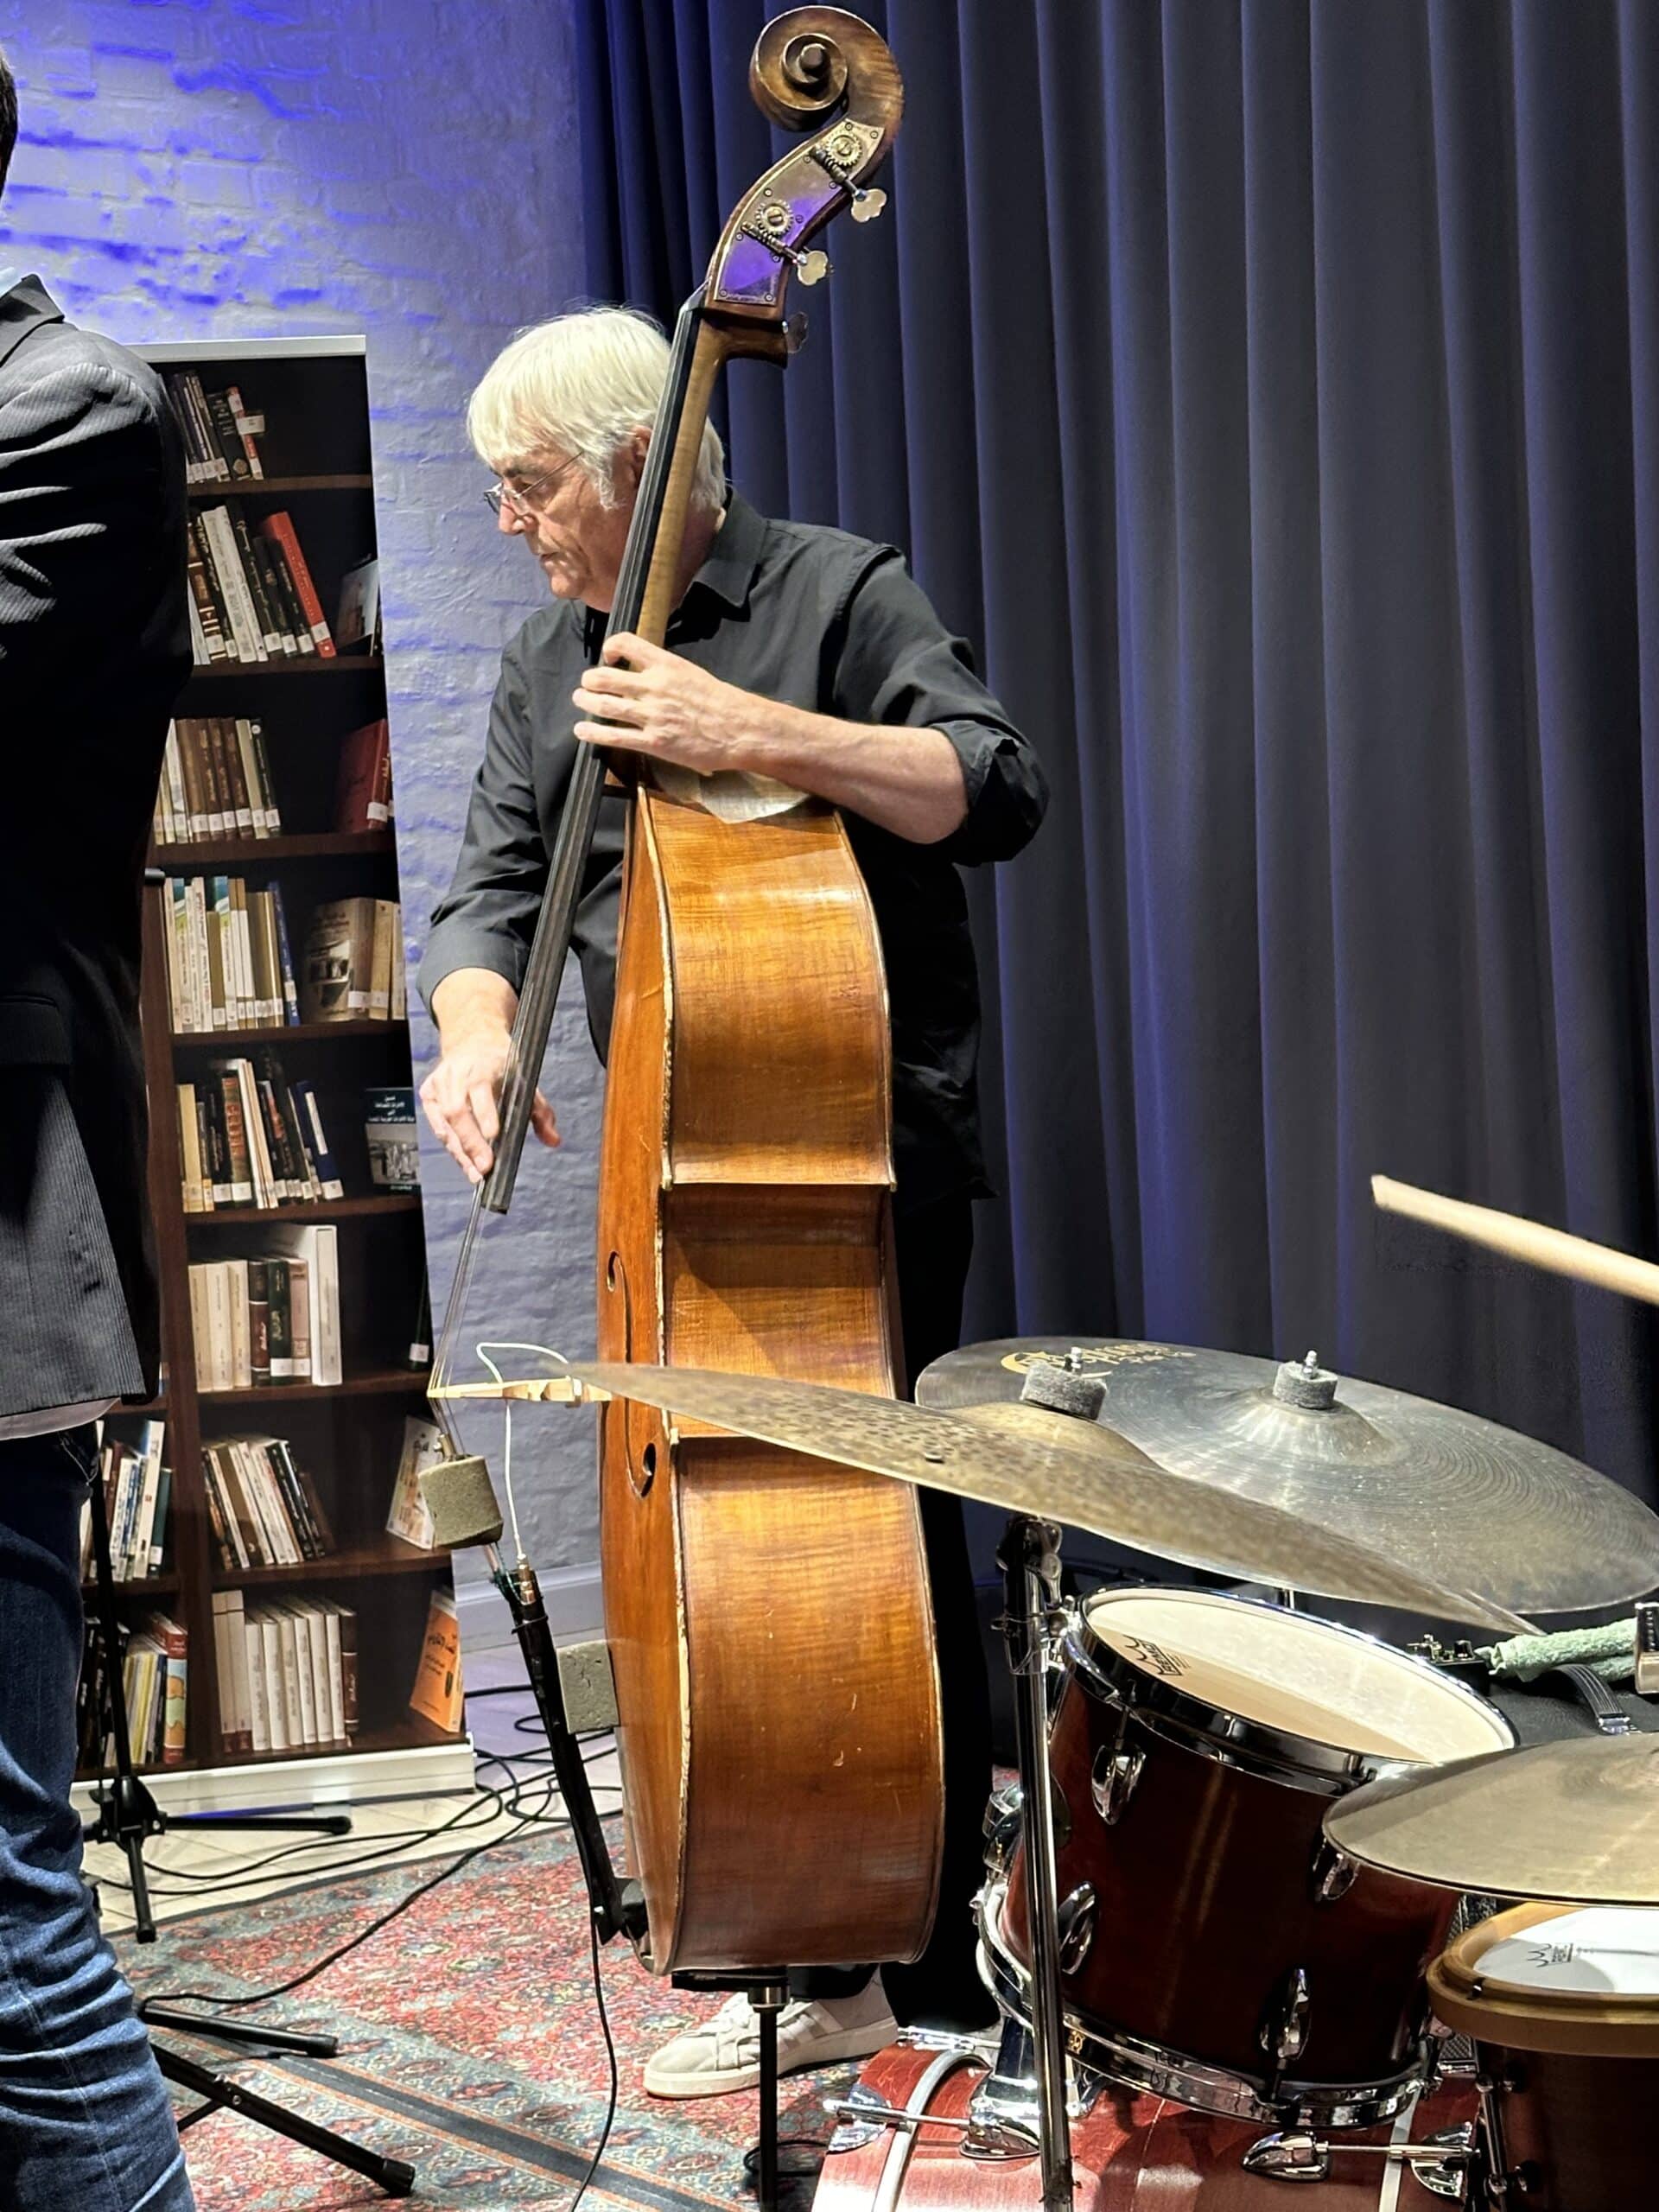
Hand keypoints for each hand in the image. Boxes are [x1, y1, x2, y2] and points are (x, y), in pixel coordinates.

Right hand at [419, 1026, 558, 1183]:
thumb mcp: (525, 1080)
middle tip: (484, 1168)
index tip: (493, 1135)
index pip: (480, 1090)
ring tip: (475, 1174)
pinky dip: (450, 1143)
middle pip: (457, 1112)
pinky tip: (463, 1159)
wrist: (472, 1041)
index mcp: (482, 1066)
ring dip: (460, 1151)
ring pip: (445, 1123)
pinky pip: (437, 1124)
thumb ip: (540, 1112)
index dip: (485, 1114)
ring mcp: (438, 1084)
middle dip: (471, 1142)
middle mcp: (456, 1074)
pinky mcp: (428, 1094)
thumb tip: (554, 1141)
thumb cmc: (501, 1065)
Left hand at [571, 632, 761, 774]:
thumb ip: (666, 673)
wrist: (739, 728)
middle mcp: (654, 686)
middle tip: (586, 684)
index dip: (610, 647)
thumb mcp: (692, 674)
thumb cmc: (721, 702)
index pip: (626, 642)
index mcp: (666, 664)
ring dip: (586, 702)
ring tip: (580, 700)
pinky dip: (593, 732)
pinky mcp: (654, 741)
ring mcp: (652, 715)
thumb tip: (647, 674)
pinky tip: (582, 730)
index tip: (609, 657)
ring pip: (605, 705)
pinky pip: (614, 736)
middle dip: (589, 680)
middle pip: (605, 676)